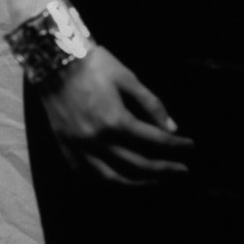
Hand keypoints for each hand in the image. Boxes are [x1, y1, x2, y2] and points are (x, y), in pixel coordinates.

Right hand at [41, 43, 194, 185]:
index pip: (154, 141)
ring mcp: (78, 148)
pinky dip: (108, 180)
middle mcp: (97, 140)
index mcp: (115, 121)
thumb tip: (172, 128)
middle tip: (183, 171)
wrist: (52, 60)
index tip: (191, 146)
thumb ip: (151, 104)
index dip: (176, 146)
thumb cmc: (94, 64)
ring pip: (112, 178)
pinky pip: (89, 174)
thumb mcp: (127, 78)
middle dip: (165, 169)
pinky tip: (122, 178)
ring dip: (139, 183)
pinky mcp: (65, 149)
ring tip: (157, 182)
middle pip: (138, 164)